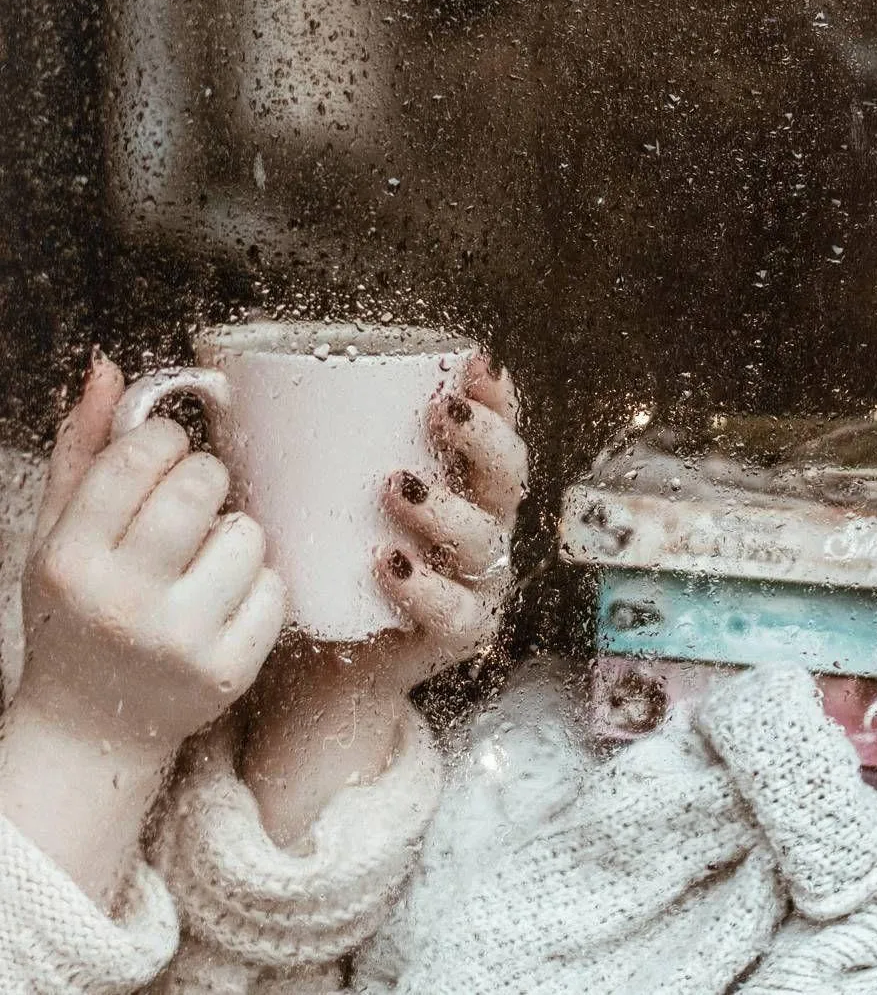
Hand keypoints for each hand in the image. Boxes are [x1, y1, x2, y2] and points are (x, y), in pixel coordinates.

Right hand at [0, 353, 284, 906]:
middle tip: (194, 501)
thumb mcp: (55, 535)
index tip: (165, 452)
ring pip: (248, 533)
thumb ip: (82, 450)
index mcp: (69, 560)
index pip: (138, 457)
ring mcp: (178, 641)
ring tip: (204, 559)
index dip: (163, 439)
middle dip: (206, 478)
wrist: (88, 732)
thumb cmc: (76, 617)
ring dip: (235, 534)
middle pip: (202, 485)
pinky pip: (275, 589)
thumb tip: (108, 369)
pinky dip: (258, 586)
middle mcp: (120, 602)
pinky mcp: (228, 672)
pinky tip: (226, 601)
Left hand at [240, 356, 526, 845]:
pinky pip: (453, 612)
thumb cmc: (319, 555)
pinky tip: (389, 564)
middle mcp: (479, 528)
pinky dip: (425, 588)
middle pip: (507, 478)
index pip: (496, 430)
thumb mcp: (316, 493)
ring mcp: (472, 584)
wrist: (315, 659)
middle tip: (441, 414)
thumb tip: (224, 377)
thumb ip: (294, 440)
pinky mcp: (450, 635)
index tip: (472, 363)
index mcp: (459, 483)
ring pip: (483, 542)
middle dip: (483, 440)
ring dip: (445, 509)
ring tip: (396, 487)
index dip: (496, 397)